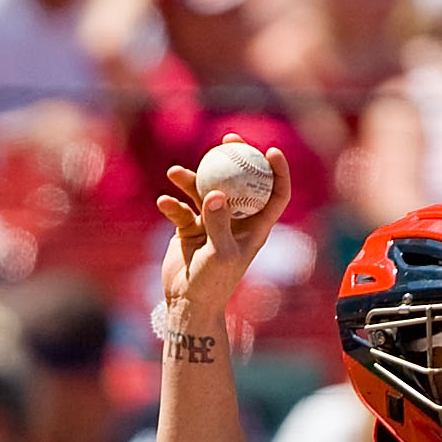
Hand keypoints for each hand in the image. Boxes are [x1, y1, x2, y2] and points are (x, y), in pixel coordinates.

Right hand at [157, 139, 292, 316]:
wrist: (188, 302)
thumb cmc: (213, 283)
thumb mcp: (220, 254)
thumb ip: (218, 223)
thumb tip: (214, 193)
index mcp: (255, 228)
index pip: (275, 195)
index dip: (278, 172)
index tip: (272, 150)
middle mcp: (236, 221)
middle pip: (241, 182)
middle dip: (235, 158)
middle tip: (228, 139)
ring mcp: (212, 222)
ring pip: (205, 190)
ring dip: (190, 179)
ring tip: (175, 173)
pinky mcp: (189, 227)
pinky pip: (181, 208)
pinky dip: (172, 204)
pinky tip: (163, 203)